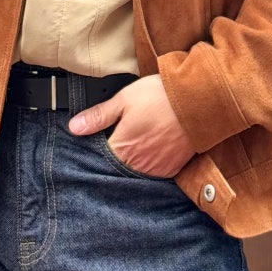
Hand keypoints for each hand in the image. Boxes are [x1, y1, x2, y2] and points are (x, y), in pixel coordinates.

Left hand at [68, 74, 194, 177]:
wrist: (197, 101)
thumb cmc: (160, 96)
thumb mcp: (124, 99)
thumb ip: (98, 116)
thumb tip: (74, 127)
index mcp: (122, 148)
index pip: (100, 159)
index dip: (96, 150)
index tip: (97, 142)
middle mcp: (138, 164)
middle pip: (118, 167)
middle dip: (115, 157)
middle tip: (121, 140)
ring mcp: (156, 169)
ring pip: (136, 172)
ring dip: (132, 163)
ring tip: (136, 144)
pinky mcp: (172, 169)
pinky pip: (155, 174)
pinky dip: (150, 165)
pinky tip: (151, 150)